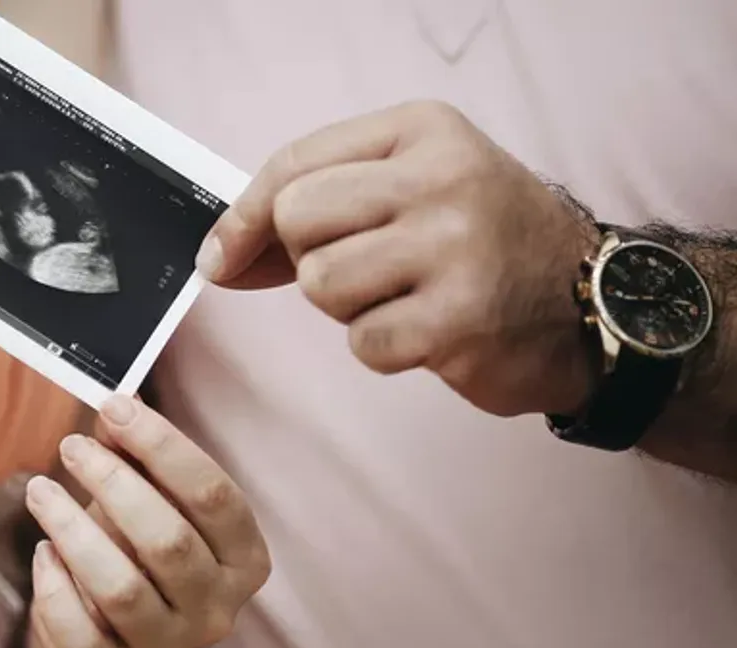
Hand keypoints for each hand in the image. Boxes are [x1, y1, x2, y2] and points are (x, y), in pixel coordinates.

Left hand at [24, 395, 270, 647]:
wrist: (119, 631)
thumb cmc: (141, 543)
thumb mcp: (151, 496)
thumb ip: (138, 454)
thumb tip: (116, 405)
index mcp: (244, 557)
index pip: (213, 494)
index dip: (162, 445)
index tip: (114, 407)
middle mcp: (218, 608)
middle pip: (168, 540)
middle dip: (113, 483)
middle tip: (70, 446)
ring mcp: (169, 646)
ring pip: (121, 589)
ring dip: (72, 529)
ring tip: (38, 490)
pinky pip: (81, 636)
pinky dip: (55, 590)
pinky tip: (43, 553)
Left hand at [197, 100, 599, 416]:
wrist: (594, 305)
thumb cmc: (484, 243)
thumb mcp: (413, 190)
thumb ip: (318, 210)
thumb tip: (221, 256)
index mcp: (422, 131)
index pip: (294, 164)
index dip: (243, 217)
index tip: (220, 257)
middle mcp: (440, 177)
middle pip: (297, 218)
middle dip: (310, 258)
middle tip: (365, 269)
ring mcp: (453, 247)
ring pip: (321, 283)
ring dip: (348, 307)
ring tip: (403, 297)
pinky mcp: (458, 320)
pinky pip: (361, 343)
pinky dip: (381, 348)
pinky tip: (426, 331)